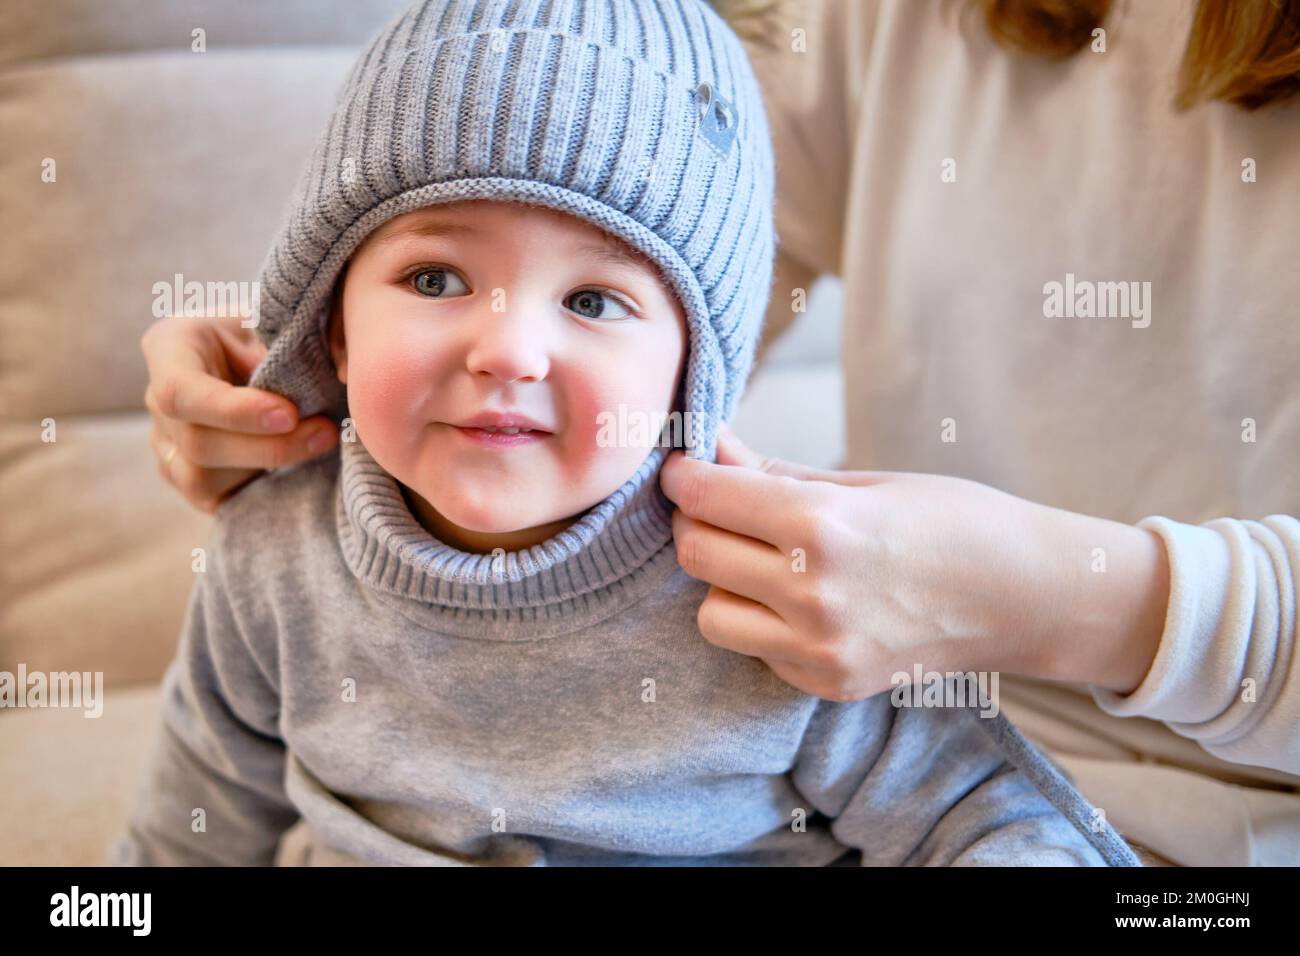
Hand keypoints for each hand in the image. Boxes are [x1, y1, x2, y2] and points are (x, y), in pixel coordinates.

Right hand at [141, 314, 338, 512]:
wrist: (270, 355)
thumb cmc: (278, 330)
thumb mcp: (288, 317)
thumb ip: (312, 334)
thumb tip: (349, 369)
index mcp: (171, 346)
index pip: (179, 390)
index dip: (233, 411)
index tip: (290, 413)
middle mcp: (157, 398)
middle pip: (197, 442)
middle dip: (268, 446)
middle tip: (325, 432)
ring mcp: (167, 441)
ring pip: (200, 477)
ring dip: (267, 467)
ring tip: (318, 443)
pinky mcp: (185, 475)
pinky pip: (212, 498)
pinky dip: (258, 486)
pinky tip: (295, 464)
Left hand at [660, 424, 1168, 700]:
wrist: (1028, 598)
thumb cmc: (955, 521)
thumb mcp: (866, 483)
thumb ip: (777, 474)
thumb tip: (713, 450)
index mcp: (823, 528)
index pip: (708, 498)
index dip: (685, 475)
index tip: (686, 468)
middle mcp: (813, 595)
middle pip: (696, 554)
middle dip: (699, 522)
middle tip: (724, 507)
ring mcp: (820, 650)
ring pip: (711, 614)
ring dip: (722, 582)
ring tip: (763, 561)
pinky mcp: (828, 684)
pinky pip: (756, 650)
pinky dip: (763, 623)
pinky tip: (803, 601)